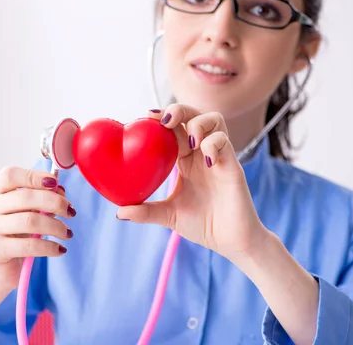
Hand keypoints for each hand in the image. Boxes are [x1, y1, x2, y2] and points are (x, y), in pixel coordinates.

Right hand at [0, 166, 75, 289]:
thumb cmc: (15, 234)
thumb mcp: (27, 212)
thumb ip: (41, 198)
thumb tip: (60, 189)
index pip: (10, 175)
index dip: (34, 176)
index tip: (55, 183)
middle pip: (25, 197)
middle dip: (54, 202)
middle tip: (70, 211)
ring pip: (30, 221)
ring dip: (56, 226)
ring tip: (67, 233)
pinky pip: (29, 245)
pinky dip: (50, 247)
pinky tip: (60, 249)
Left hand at [116, 104, 268, 260]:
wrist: (232, 242)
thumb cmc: (204, 225)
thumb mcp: (169, 216)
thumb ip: (146, 212)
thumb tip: (119, 212)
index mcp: (186, 160)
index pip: (174, 129)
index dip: (162, 118)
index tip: (145, 117)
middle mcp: (202, 154)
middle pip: (194, 115)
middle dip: (179, 110)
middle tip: (164, 120)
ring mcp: (219, 157)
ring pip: (214, 120)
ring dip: (199, 122)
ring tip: (190, 140)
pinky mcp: (233, 166)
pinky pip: (225, 142)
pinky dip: (214, 144)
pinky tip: (206, 160)